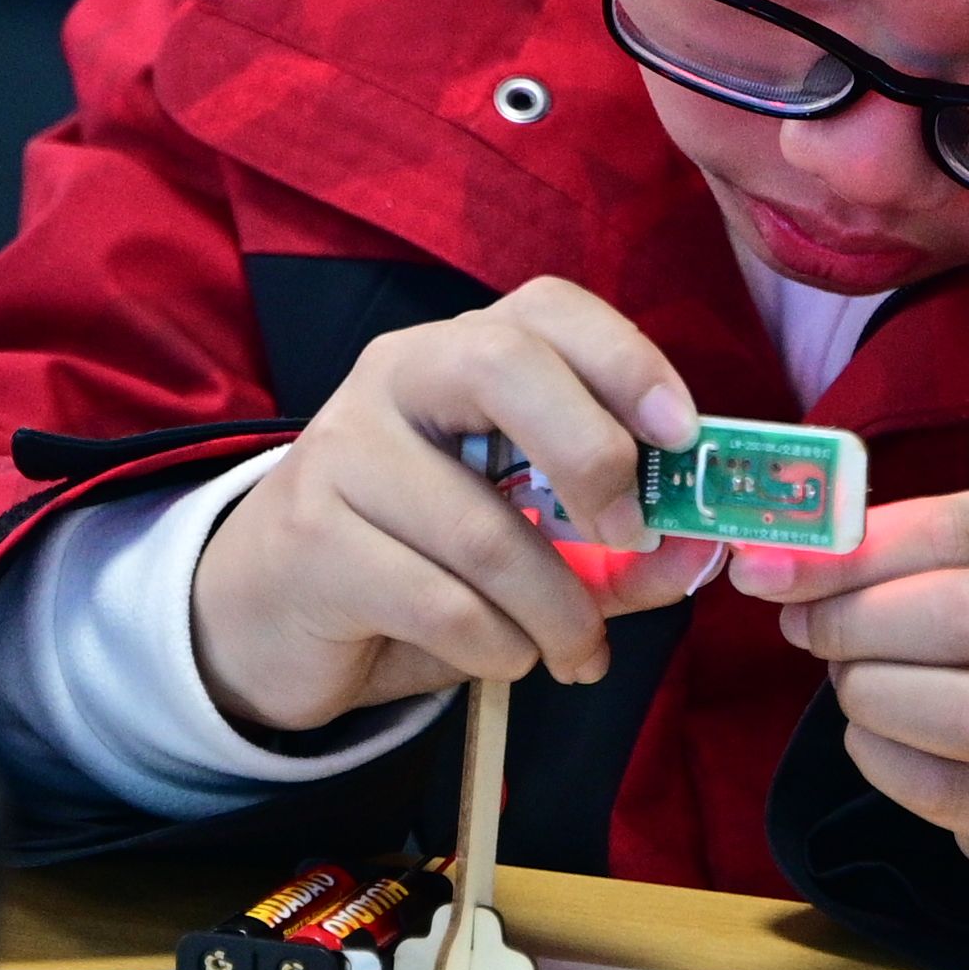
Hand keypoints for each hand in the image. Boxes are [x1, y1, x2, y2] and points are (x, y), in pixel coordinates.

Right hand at [186, 277, 727, 735]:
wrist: (265, 617)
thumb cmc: (411, 563)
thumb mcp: (524, 543)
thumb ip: (615, 546)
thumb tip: (703, 550)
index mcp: (456, 354)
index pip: (546, 309)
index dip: (626, 357)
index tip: (682, 435)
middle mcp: (394, 379)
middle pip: (504, 364)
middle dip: (592, 456)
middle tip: (630, 537)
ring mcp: (342, 452)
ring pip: (483, 527)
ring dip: (558, 609)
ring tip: (575, 651)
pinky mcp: (311, 541)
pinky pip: (440, 602)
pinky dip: (499, 648)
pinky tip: (506, 660)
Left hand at [743, 478, 968, 883]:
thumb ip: (892, 549)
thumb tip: (775, 564)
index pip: (956, 529)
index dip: (849, 553)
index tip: (771, 572)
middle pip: (966, 614)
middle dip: (858, 624)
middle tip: (810, 632)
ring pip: (966, 712)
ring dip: (872, 696)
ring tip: (852, 685)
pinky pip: (949, 788)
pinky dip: (884, 760)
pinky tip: (877, 738)